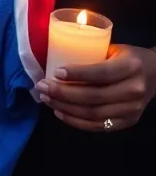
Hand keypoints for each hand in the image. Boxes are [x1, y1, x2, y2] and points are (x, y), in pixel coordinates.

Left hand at [36, 45, 155, 132]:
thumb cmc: (128, 58)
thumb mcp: (114, 49)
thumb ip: (91, 55)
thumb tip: (53, 58)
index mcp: (131, 67)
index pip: (101, 73)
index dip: (77, 73)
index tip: (55, 72)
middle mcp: (134, 90)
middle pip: (93, 96)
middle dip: (63, 93)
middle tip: (42, 86)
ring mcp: (133, 109)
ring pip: (93, 113)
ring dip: (65, 107)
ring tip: (46, 98)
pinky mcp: (128, 121)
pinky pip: (98, 126)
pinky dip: (76, 121)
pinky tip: (59, 112)